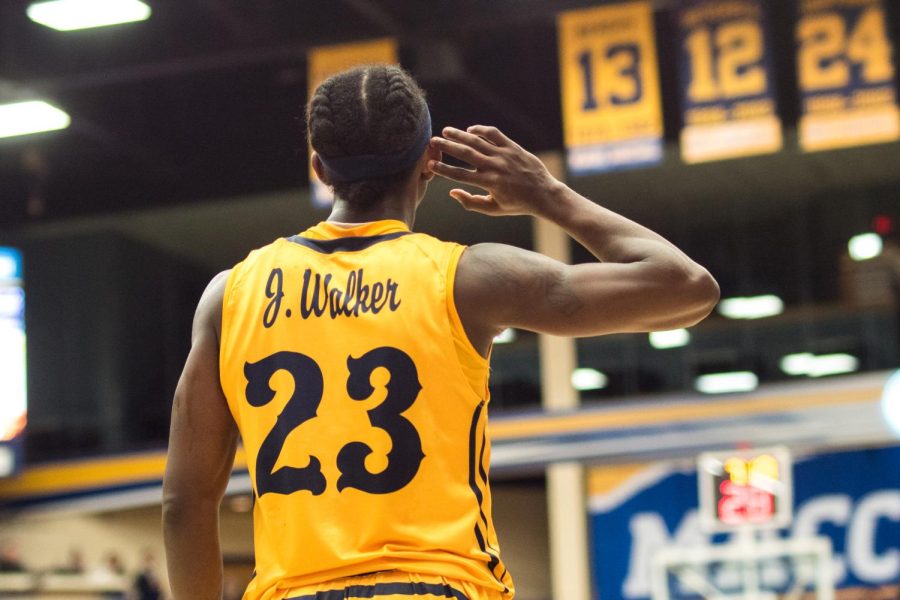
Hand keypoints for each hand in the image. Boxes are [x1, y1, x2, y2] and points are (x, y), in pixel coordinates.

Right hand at [428, 125, 561, 216]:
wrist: (544, 194)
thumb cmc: (517, 204)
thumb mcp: (493, 209)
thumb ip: (471, 203)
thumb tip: (452, 193)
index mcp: (489, 183)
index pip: (460, 175)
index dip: (443, 169)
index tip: (430, 164)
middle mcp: (495, 167)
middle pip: (466, 153)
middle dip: (447, 146)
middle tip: (432, 141)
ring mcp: (504, 155)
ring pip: (478, 141)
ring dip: (460, 135)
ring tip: (446, 131)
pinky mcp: (513, 147)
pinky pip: (495, 134)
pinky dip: (481, 130)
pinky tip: (471, 131)